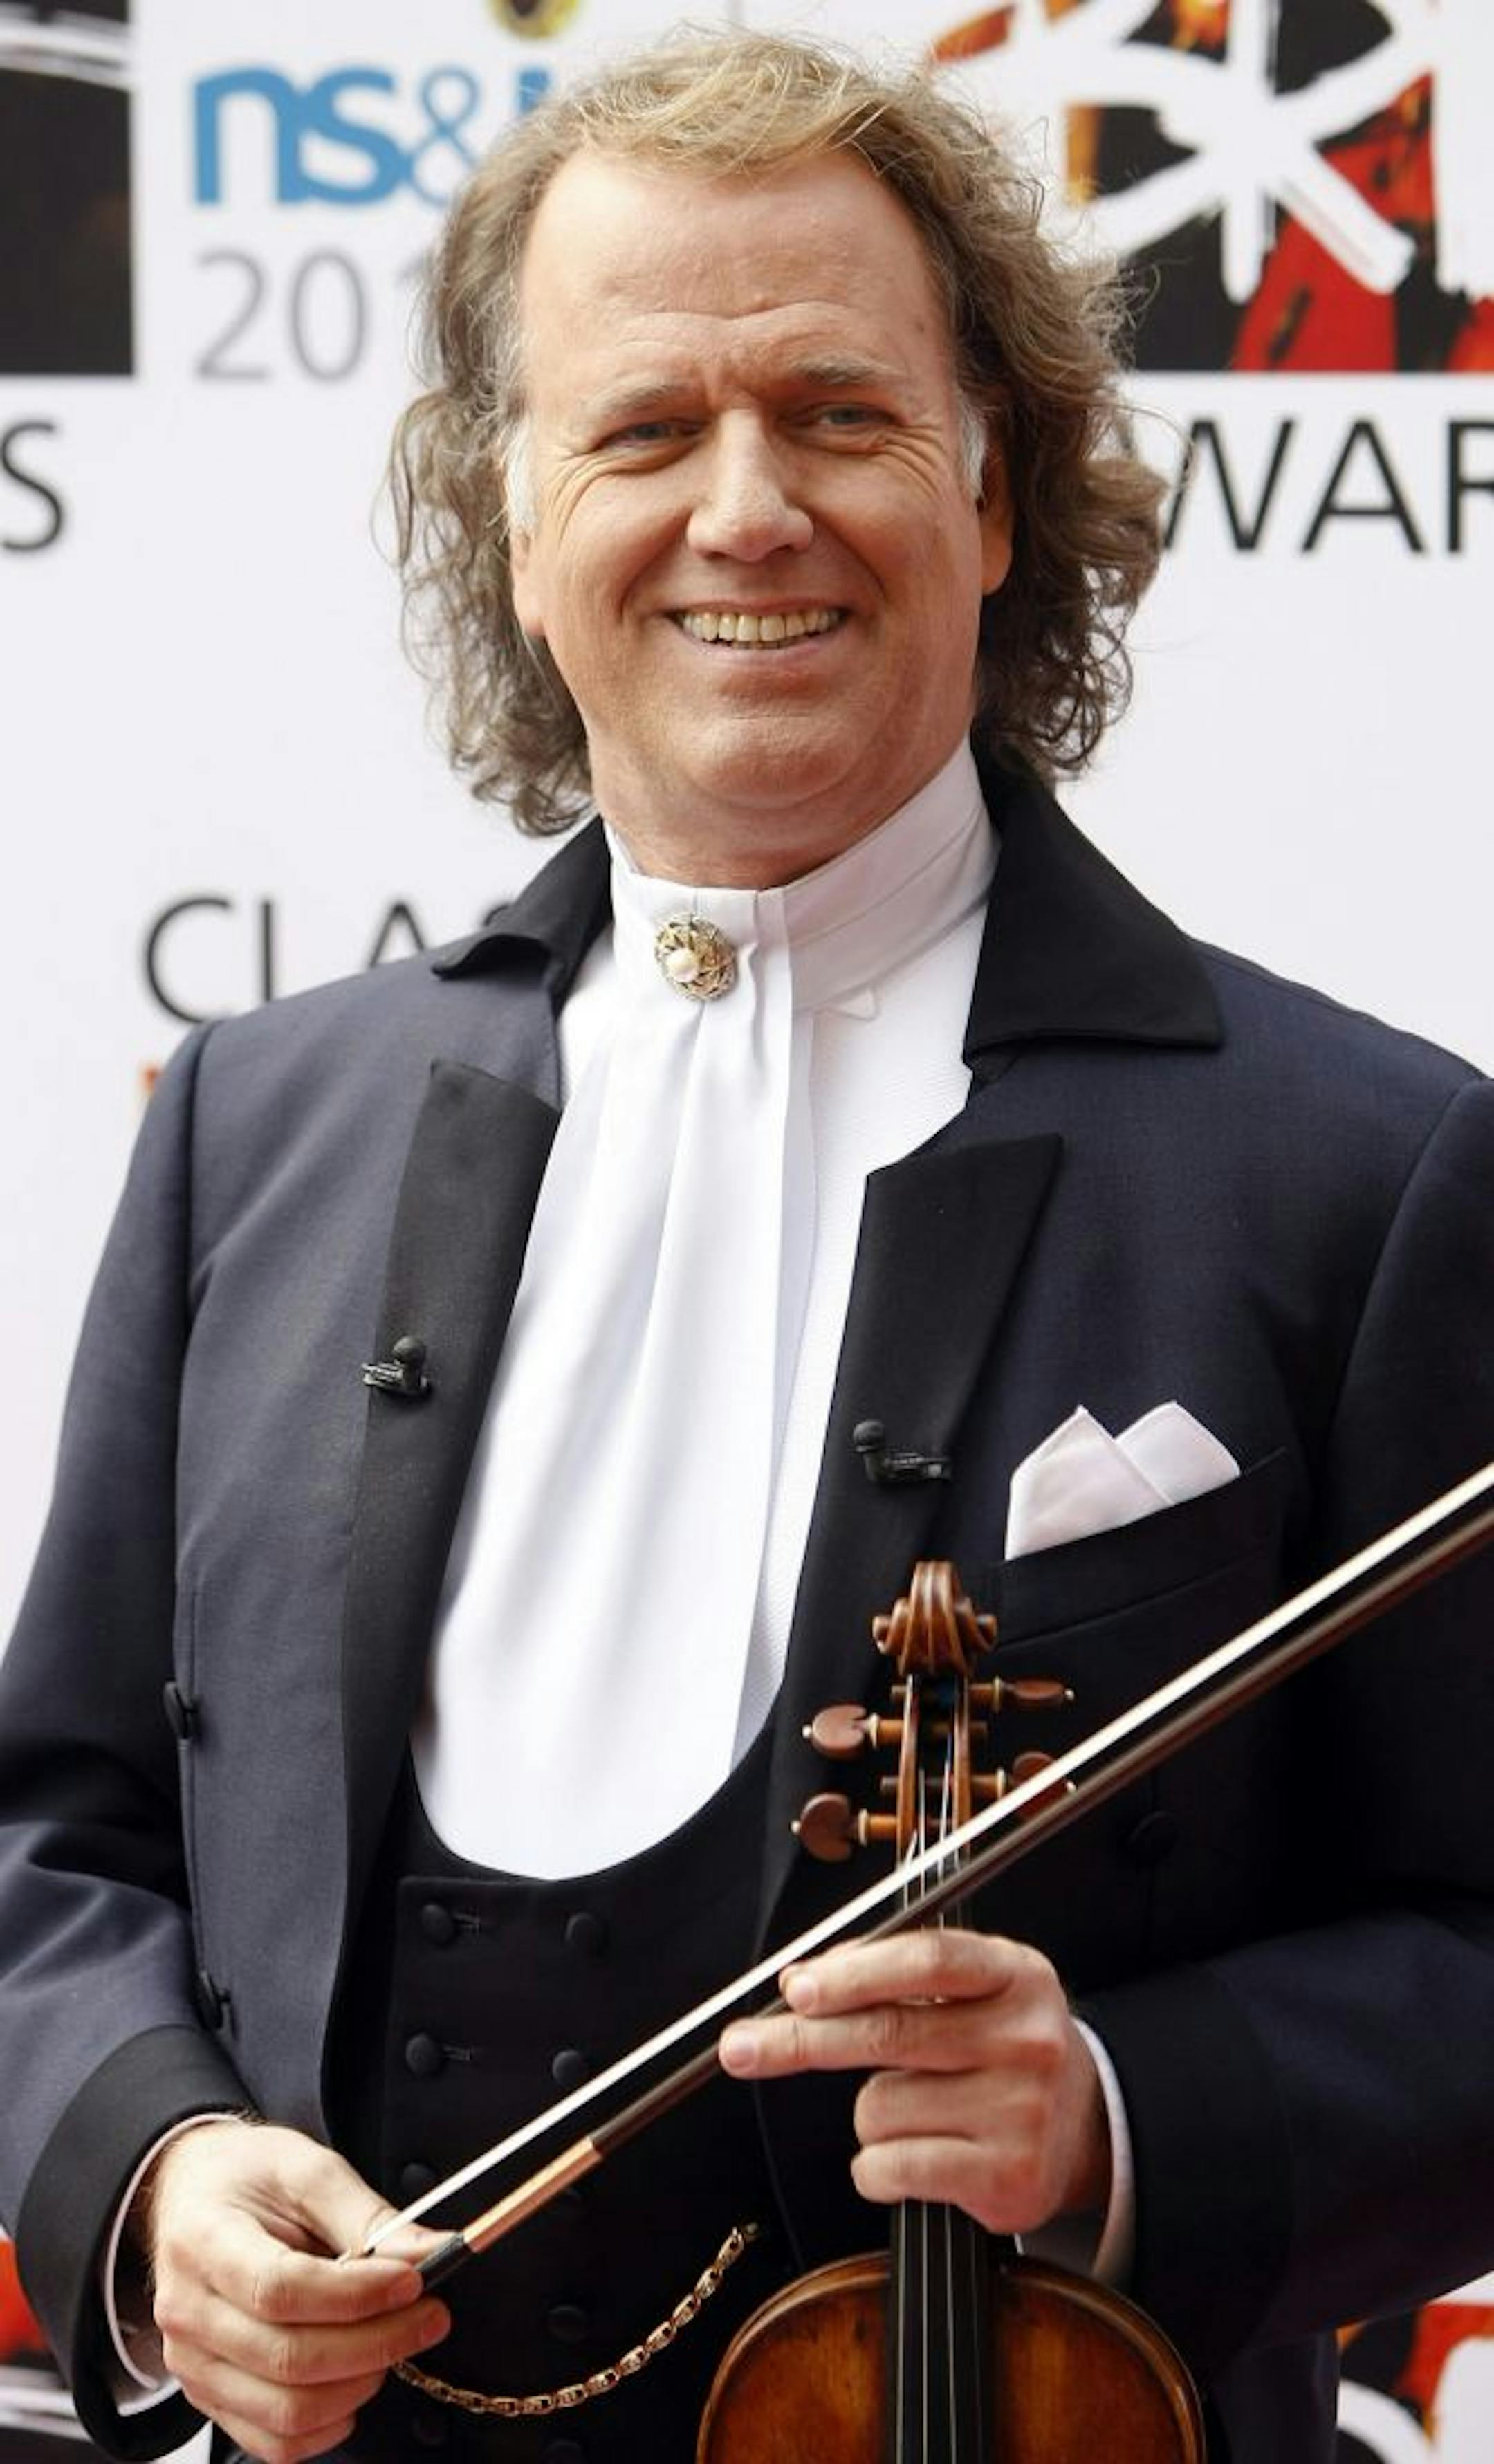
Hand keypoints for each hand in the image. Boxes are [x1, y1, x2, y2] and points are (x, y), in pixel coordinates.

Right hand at [140, 2119, 449, 2463]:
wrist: (191, 2193)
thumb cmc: (245, 2177)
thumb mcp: (308, 2169)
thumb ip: (368, 2216)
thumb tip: (429, 2253)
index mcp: (205, 2241)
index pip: (282, 2290)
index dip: (356, 2295)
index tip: (412, 2281)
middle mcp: (188, 2312)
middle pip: (289, 2359)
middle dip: (377, 2342)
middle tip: (428, 2316)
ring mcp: (193, 2363)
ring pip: (285, 2410)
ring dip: (359, 2385)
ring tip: (394, 2343)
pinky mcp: (209, 2395)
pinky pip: (273, 2440)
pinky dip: (327, 2426)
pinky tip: (356, 2383)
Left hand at [718, 1929, 1109, 2234]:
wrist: (1083, 2129)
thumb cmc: (1000, 2047)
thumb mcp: (971, 1989)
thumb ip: (893, 1974)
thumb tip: (802, 1982)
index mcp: (1016, 1973)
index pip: (928, 1959)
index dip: (855, 1972)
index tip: (795, 1988)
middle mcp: (1027, 2037)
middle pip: (889, 2033)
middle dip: (801, 2041)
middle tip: (741, 2047)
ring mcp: (1022, 2111)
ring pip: (878, 2107)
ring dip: (870, 2116)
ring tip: (915, 2113)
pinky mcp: (1008, 2178)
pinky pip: (891, 2168)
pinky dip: (876, 2169)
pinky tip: (911, 2160)